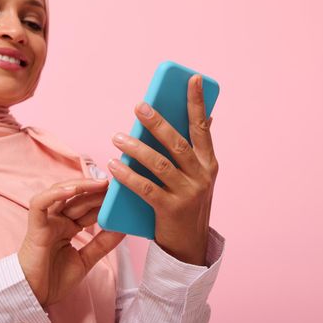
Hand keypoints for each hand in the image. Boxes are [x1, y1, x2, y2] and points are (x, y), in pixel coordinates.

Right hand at [18, 179, 124, 306]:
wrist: (33, 297)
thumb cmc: (54, 280)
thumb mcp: (86, 260)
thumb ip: (102, 244)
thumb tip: (123, 228)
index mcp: (69, 227)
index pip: (88, 207)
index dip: (103, 200)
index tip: (121, 194)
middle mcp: (58, 220)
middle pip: (78, 198)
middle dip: (97, 190)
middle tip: (116, 185)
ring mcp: (46, 221)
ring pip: (60, 194)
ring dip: (81, 186)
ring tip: (101, 184)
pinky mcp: (36, 226)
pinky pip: (40, 204)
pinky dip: (54, 195)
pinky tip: (71, 190)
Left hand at [108, 74, 217, 265]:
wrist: (190, 244)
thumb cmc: (189, 202)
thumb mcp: (198, 176)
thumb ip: (196, 149)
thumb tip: (204, 117)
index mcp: (209, 162)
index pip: (203, 127)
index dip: (198, 102)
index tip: (192, 78)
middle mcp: (202, 175)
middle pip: (178, 143)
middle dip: (158, 122)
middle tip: (139, 106)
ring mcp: (188, 193)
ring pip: (160, 164)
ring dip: (136, 148)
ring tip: (117, 137)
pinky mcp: (171, 210)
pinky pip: (146, 188)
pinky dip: (129, 175)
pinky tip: (114, 165)